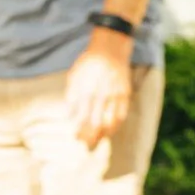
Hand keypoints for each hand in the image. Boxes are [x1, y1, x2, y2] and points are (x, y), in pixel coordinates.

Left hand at [65, 32, 134, 149]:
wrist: (111, 49)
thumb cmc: (89, 63)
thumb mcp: (75, 75)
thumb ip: (71, 95)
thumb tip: (69, 115)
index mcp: (86, 90)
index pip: (81, 117)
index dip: (78, 130)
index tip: (75, 137)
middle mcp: (101, 94)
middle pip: (96, 123)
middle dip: (90, 137)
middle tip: (86, 145)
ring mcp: (115, 94)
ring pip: (110, 121)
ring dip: (104, 134)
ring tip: (98, 140)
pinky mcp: (125, 93)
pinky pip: (122, 114)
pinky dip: (116, 125)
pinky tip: (111, 130)